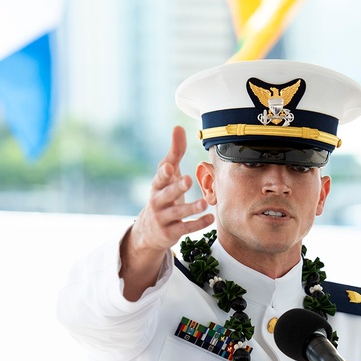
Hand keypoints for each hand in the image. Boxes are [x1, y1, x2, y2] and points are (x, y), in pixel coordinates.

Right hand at [120, 126, 214, 299]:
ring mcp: (163, 218)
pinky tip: (210, 219)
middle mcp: (157, 201)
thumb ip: (174, 153)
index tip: (170, 166)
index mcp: (157, 185)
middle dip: (176, 188)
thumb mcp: (167, 175)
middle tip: (187, 180)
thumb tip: (178, 127)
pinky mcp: (171, 232)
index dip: (164, 172)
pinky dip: (197, 224)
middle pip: (167, 194)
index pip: (160, 177)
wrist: (150, 230)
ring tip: (204, 203)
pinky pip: (185, 228)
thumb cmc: (163, 195)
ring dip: (191, 208)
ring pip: (177, 213)